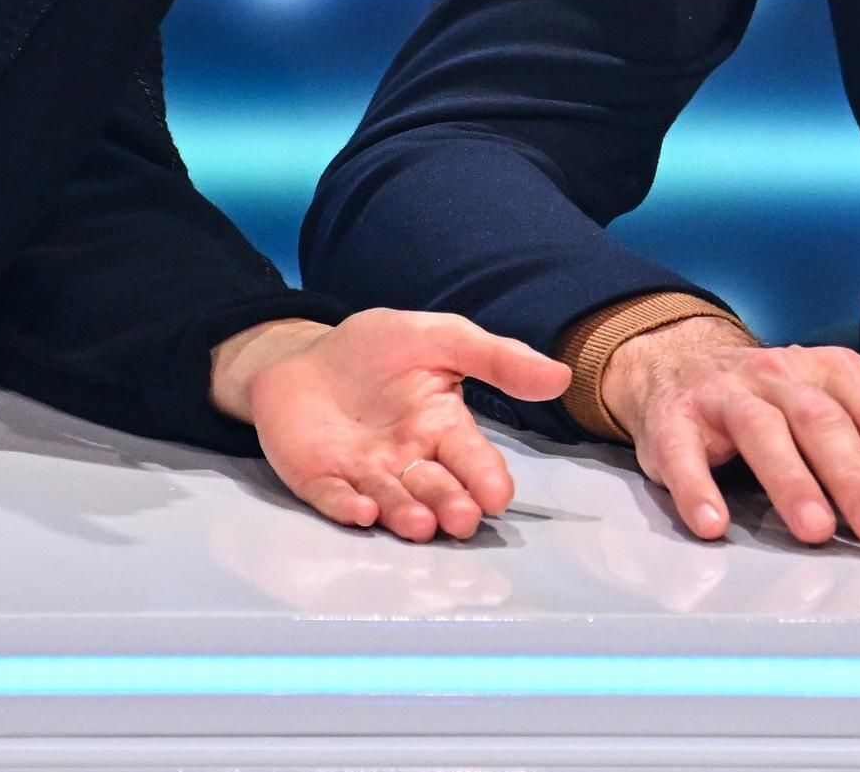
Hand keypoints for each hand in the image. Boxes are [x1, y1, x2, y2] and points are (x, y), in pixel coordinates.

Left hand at [216, 310, 572, 542]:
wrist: (299, 358)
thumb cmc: (374, 351)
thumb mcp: (435, 338)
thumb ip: (493, 357)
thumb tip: (560, 376)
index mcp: (442, 428)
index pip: (472, 457)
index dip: (485, 477)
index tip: (497, 494)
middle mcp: (409, 461)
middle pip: (436, 489)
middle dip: (451, 506)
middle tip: (462, 519)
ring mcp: (364, 475)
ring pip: (392, 501)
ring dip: (407, 515)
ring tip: (420, 523)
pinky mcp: (321, 481)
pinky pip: (336, 498)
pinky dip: (349, 506)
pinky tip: (363, 511)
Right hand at [600, 318, 859, 544]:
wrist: (681, 364)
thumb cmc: (771, 401)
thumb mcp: (836, 413)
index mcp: (832, 373)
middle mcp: (782, 376)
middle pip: (824, 422)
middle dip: (856, 477)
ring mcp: (726, 394)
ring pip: (763, 431)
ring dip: (792, 482)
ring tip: (815, 529)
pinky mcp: (674, 420)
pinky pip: (684, 452)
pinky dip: (698, 488)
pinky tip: (714, 522)